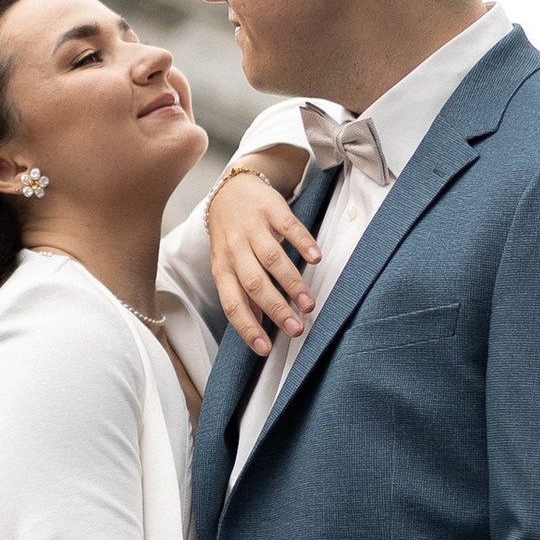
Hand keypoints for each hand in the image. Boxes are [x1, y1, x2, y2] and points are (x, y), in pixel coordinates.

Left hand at [207, 165, 320, 359]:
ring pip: (271, 259)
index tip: (264, 349)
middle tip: (297, 329)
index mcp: (222, 269)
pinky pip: (288, 227)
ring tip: (309, 304)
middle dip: (276, 309)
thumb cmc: (231, 236)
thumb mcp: (228, 266)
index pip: (232, 304)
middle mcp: (234, 249)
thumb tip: (256, 329)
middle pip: (253, 284)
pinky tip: (317, 259)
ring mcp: (252, 228)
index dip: (247, 327)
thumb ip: (242, 295)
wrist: (231, 190)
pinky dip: (302, 243)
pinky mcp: (270, 209)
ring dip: (291, 283)